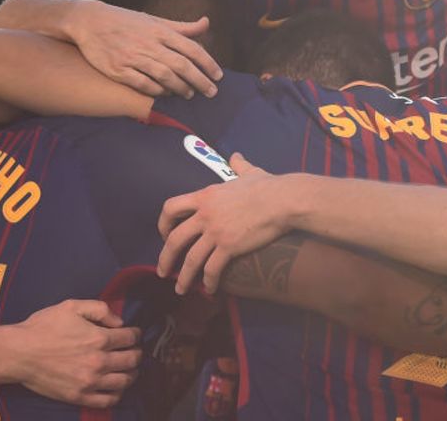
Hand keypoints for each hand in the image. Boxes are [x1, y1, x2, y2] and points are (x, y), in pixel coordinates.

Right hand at [3, 299, 140, 407]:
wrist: (19, 353)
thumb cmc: (43, 327)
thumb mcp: (71, 306)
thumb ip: (100, 309)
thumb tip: (119, 321)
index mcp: (99, 338)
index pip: (131, 338)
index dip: (135, 334)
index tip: (133, 334)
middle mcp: (99, 361)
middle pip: (132, 360)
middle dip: (137, 353)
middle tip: (134, 350)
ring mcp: (90, 382)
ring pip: (125, 381)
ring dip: (131, 373)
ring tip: (128, 369)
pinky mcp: (80, 396)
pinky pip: (109, 400)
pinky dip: (117, 393)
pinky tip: (115, 386)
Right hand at [70, 1, 222, 98]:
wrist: (89, 22)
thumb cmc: (125, 21)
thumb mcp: (153, 19)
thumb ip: (181, 26)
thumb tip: (206, 23)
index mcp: (160, 30)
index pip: (192, 48)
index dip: (208, 63)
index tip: (218, 75)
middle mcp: (149, 44)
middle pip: (181, 66)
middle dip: (200, 80)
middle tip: (211, 92)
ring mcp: (133, 58)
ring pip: (164, 77)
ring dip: (180, 88)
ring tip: (189, 94)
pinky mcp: (119, 70)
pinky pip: (143, 84)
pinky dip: (157, 91)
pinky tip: (166, 94)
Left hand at [157, 153, 292, 294]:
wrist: (283, 200)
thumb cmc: (268, 186)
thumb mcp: (248, 172)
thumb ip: (238, 166)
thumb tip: (236, 157)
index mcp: (205, 196)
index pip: (171, 208)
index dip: (163, 223)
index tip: (164, 234)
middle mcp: (205, 214)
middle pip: (175, 239)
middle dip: (165, 257)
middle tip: (163, 271)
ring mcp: (216, 231)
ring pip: (191, 259)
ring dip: (183, 277)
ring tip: (180, 289)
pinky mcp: (229, 246)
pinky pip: (212, 268)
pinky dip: (209, 281)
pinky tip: (210, 289)